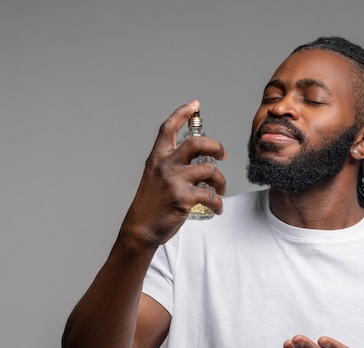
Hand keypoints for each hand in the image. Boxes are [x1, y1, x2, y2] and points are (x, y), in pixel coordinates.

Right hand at [120, 100, 226, 246]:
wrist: (140, 229)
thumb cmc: (150, 205)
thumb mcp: (155, 177)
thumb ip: (172, 166)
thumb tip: (198, 161)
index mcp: (157, 158)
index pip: (168, 129)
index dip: (182, 113)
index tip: (194, 104)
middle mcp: (165, 165)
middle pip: (197, 143)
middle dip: (216, 146)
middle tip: (223, 155)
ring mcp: (174, 181)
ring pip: (209, 170)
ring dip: (221, 181)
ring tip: (220, 190)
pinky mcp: (183, 198)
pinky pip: (210, 196)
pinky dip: (218, 204)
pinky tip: (217, 208)